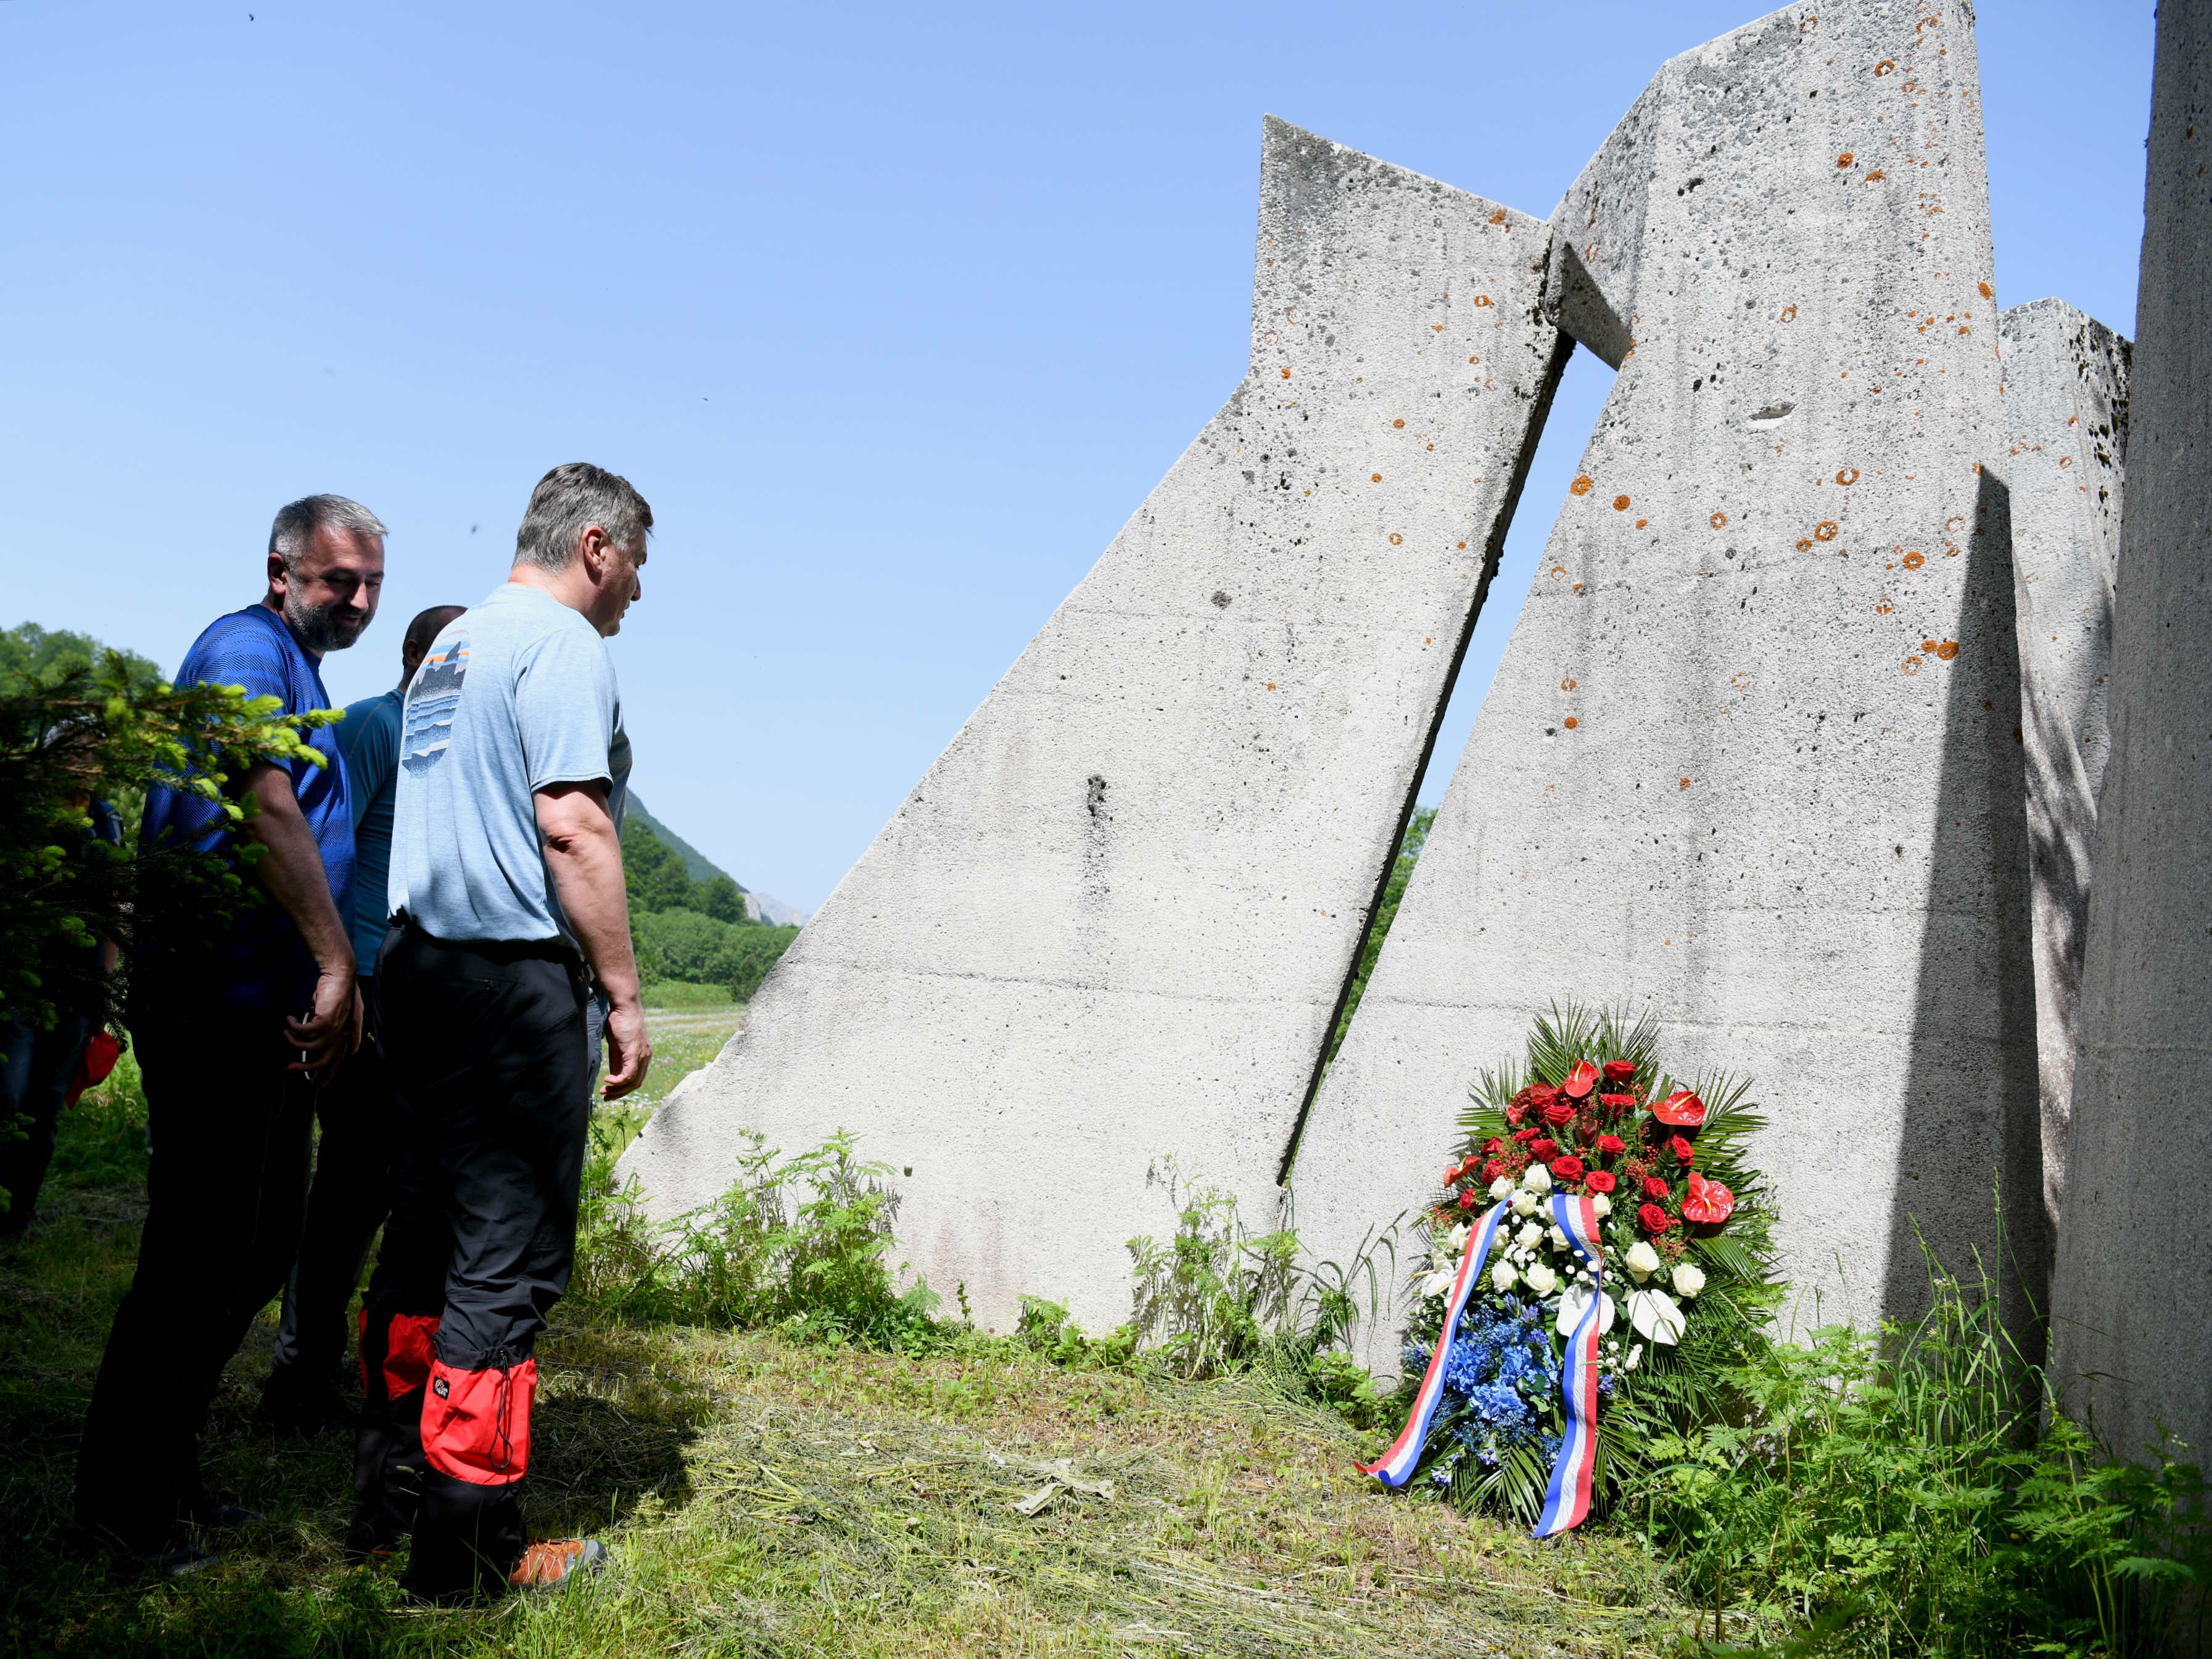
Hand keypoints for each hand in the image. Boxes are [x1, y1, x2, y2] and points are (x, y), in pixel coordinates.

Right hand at [286, 962, 357, 1084]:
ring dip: (294, 1042)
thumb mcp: (335, 1012)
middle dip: (307, 1068)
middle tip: (291, 1068)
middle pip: (324, 1061)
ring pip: (311, 1047)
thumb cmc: (337, 992)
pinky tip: (289, 1019)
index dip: (329, 1075)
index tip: (320, 1086)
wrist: (341, 975)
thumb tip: (316, 1035)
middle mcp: (341, 1035)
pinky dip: (294, 1026)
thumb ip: (330, 1026)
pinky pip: (304, 1031)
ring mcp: (334, 1028)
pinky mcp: (326, 1020)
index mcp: (344, 1035)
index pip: (338, 1060)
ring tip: (286, 1035)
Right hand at [601, 997, 651, 1100]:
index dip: (623, 1089)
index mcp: (642, 1056)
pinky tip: (608, 1080)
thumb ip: (617, 1062)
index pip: (636, 1079)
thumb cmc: (620, 1023)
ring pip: (633, 1082)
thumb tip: (614, 1077)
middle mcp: (646, 1057)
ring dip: (617, 1089)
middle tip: (605, 1097)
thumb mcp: (617, 1046)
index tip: (609, 1093)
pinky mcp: (635, 1052)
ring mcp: (642, 1055)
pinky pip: (629, 1074)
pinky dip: (619, 1081)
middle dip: (619, 1093)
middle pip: (636, 1084)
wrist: (624, 1007)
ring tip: (604, 1090)